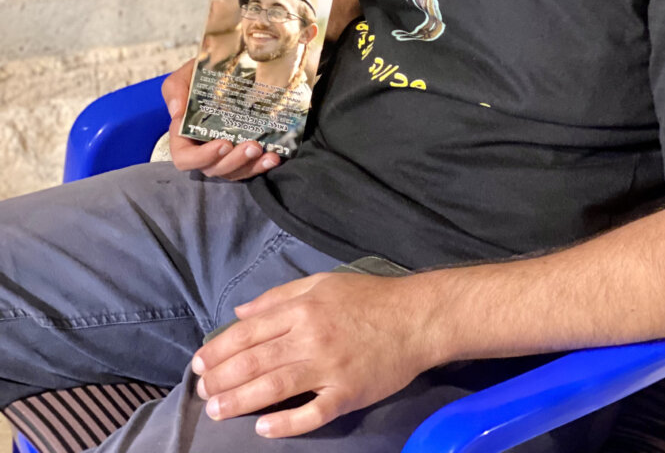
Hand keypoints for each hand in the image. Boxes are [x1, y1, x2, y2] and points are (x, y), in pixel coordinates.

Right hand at [163, 60, 280, 179]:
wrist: (227, 66)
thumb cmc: (200, 75)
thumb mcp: (184, 76)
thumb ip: (175, 90)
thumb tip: (177, 112)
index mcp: (185, 136)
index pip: (185, 158)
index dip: (202, 157)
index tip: (223, 144)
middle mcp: (204, 149)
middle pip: (213, 168)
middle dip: (233, 161)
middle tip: (253, 146)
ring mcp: (225, 153)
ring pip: (234, 171)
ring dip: (250, 166)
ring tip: (266, 153)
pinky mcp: (244, 152)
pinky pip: (250, 167)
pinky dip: (262, 165)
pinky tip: (274, 157)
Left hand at [191, 272, 438, 436]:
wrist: (416, 317)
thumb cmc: (368, 297)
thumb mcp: (323, 283)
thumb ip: (280, 296)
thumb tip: (241, 311)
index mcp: (303, 308)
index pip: (249, 331)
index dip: (218, 349)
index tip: (198, 364)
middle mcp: (311, 337)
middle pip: (255, 361)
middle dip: (221, 379)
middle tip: (202, 393)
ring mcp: (330, 368)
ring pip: (274, 388)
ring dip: (240, 402)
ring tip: (217, 411)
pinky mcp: (348, 394)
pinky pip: (312, 414)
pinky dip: (286, 424)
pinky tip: (264, 429)